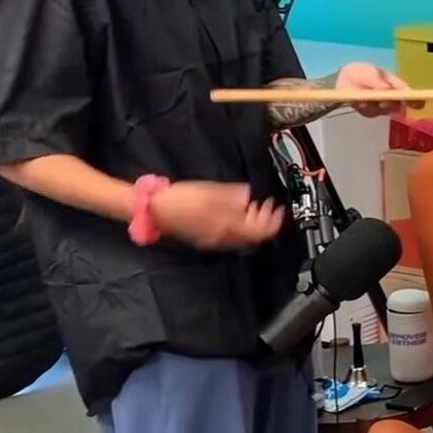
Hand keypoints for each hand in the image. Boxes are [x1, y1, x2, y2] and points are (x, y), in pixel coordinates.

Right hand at [150, 181, 283, 249]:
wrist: (152, 209)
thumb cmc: (178, 202)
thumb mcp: (210, 193)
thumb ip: (232, 197)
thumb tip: (249, 197)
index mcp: (225, 229)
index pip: (258, 232)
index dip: (273, 221)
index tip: (279, 209)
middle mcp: (221, 238)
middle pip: (252, 236)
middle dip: (265, 222)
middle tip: (271, 207)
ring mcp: (212, 238)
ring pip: (241, 236)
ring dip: (253, 223)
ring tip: (258, 207)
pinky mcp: (204, 235)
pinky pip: (229, 233)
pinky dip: (240, 225)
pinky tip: (238, 213)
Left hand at [336, 62, 420, 116]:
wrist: (343, 80)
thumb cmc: (362, 73)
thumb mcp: (371, 72)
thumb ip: (379, 81)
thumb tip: (388, 89)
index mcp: (395, 85)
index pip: (407, 93)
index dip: (414, 99)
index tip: (417, 103)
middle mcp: (391, 97)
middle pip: (398, 104)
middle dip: (391, 103)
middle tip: (383, 101)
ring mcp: (381, 106)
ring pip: (385, 110)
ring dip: (376, 105)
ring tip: (366, 99)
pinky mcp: (371, 113)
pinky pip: (372, 113)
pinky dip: (366, 108)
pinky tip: (359, 101)